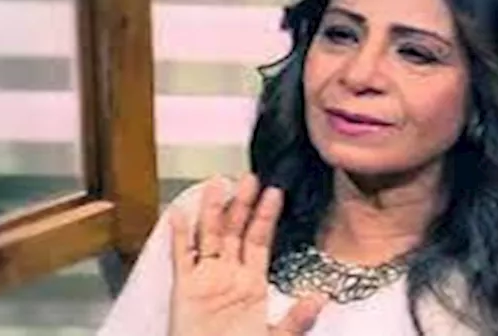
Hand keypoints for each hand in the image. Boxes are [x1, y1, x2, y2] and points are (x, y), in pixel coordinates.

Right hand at [169, 174, 326, 335]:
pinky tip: (179, 213)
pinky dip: (178, 235)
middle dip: (241, 204)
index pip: (260, 240)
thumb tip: (319, 299)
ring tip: (216, 184)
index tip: (275, 192)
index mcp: (252, 283)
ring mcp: (206, 279)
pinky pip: (181, 257)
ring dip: (212, 211)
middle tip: (248, 177)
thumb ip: (296, 320)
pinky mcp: (185, 289)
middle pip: (235, 231)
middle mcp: (229, 274)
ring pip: (209, 236)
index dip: (266, 216)